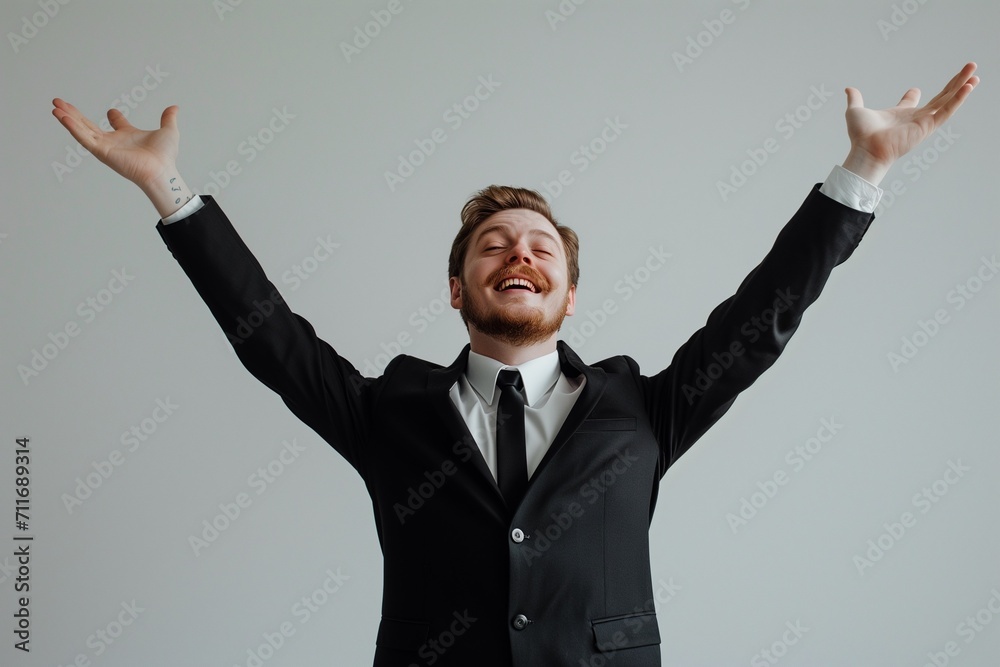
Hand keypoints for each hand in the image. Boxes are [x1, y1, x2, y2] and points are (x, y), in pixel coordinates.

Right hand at [51, 98, 180, 189]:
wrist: (162, 170)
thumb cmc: (165, 157)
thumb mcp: (168, 131)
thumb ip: (168, 118)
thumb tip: (174, 108)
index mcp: (129, 136)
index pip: (117, 124)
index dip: (114, 116)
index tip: (111, 111)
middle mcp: (115, 141)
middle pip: (90, 125)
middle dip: (74, 114)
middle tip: (61, 102)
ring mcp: (106, 146)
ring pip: (82, 129)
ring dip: (67, 118)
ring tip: (55, 106)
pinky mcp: (102, 151)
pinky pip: (83, 138)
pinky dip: (72, 127)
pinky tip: (62, 116)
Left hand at [840, 62, 978, 184]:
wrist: (866, 149)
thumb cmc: (861, 136)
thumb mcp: (856, 111)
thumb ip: (855, 99)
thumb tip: (848, 89)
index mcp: (900, 114)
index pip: (910, 103)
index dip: (912, 96)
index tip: (914, 90)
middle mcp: (914, 118)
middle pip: (939, 97)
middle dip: (954, 83)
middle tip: (967, 69)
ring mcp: (924, 121)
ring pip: (948, 100)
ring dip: (963, 86)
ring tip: (975, 72)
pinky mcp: (928, 126)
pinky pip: (947, 110)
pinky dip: (959, 99)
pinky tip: (969, 86)